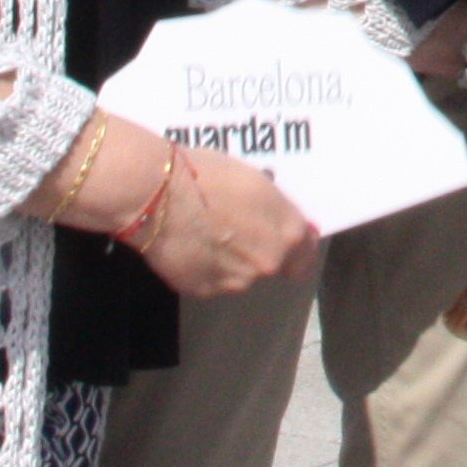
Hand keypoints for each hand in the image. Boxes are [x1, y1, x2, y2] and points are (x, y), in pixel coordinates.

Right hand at [50, 116, 318, 300]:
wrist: (159, 196)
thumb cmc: (208, 175)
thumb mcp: (256, 183)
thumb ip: (274, 209)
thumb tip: (279, 223)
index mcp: (288, 232)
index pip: (307, 254)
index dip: (296, 247)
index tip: (284, 239)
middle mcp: (269, 262)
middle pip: (272, 263)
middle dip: (258, 250)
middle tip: (234, 228)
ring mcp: (236, 281)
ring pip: (241, 274)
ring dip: (231, 260)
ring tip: (205, 233)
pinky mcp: (204, 290)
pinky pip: (211, 281)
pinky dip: (204, 268)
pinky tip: (189, 245)